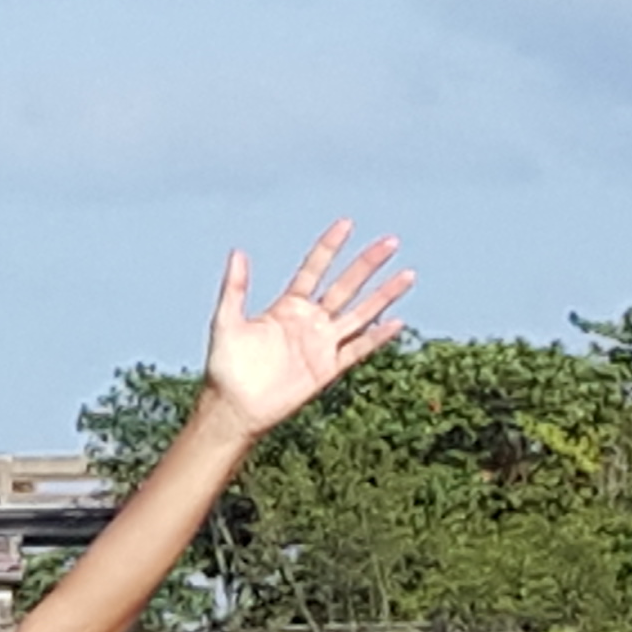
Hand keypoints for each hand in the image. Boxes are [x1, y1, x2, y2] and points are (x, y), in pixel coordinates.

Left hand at [199, 221, 412, 433]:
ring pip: (360, 313)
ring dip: (383, 295)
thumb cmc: (225, 367)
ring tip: (407, 274)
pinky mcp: (327, 369)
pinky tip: (396, 322)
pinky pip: (358, 350)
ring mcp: (321, 344)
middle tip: (390, 241)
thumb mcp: (226, 322)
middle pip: (346, 286)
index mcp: (288, 307)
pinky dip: (377, 337)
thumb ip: (235, 289)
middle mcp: (309, 321)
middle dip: (367, 264)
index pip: (315, 269)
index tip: (347, 224)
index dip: (330, 247)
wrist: (234, 408)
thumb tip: (237, 252)